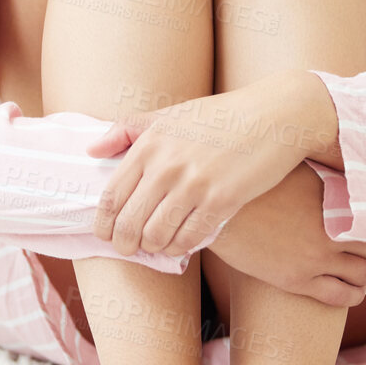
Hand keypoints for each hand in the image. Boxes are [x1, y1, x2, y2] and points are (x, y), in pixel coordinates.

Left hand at [85, 74, 321, 258]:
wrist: (274, 116)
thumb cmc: (220, 116)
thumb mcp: (170, 115)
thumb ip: (127, 130)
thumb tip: (91, 151)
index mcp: (149, 144)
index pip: (111, 197)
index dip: (103, 225)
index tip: (106, 235)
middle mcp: (167, 165)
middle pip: (129, 223)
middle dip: (125, 244)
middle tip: (129, 249)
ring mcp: (194, 184)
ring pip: (157, 236)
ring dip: (154, 247)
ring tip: (157, 245)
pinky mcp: (222, 200)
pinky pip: (190, 238)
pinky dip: (180, 247)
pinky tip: (181, 242)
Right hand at [210, 163, 365, 308]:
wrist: (216, 213)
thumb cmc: (252, 185)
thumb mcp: (292, 169)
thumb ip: (320, 172)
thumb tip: (336, 150)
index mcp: (331, 203)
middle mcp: (330, 232)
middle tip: (364, 250)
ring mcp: (315, 259)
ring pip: (363, 275)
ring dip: (364, 275)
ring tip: (359, 272)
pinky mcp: (297, 281)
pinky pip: (341, 296)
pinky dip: (353, 294)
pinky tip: (353, 291)